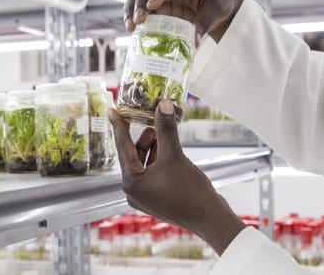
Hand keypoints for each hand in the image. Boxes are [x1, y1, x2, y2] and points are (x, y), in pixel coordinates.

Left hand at [109, 99, 245, 254]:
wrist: (211, 219)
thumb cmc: (190, 191)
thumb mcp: (174, 155)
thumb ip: (166, 129)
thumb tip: (163, 104)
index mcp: (131, 182)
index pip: (122, 148)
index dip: (119, 126)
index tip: (112, 110)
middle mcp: (134, 191)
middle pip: (132, 156)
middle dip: (141, 137)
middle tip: (147, 118)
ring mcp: (146, 196)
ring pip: (143, 164)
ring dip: (151, 147)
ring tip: (159, 131)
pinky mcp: (158, 198)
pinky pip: (152, 173)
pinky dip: (157, 159)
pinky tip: (166, 146)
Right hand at [124, 0, 243, 42]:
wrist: (221, 5)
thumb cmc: (221, 1)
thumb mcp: (217, 11)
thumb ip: (204, 23)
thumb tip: (193, 42)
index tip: (150, 5)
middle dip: (140, 2)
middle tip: (139, 19)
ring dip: (131, 9)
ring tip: (131, 26)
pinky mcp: (157, 4)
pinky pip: (140, 7)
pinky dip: (134, 17)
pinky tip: (133, 30)